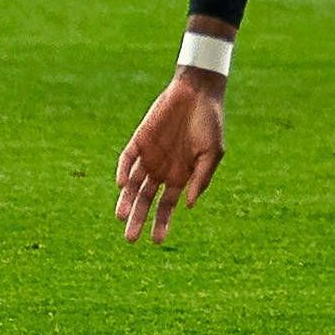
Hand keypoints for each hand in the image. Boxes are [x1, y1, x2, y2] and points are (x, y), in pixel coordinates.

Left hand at [116, 70, 226, 243]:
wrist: (198, 93)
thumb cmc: (210, 123)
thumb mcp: (212, 154)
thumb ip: (201, 179)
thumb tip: (187, 206)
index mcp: (180, 176)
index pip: (167, 206)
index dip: (161, 223)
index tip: (156, 241)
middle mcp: (162, 170)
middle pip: (146, 200)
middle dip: (138, 219)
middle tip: (130, 239)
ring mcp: (149, 156)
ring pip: (132, 184)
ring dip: (127, 200)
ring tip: (122, 217)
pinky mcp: (138, 140)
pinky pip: (127, 160)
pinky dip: (123, 172)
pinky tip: (122, 185)